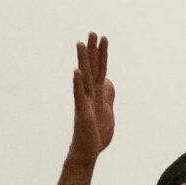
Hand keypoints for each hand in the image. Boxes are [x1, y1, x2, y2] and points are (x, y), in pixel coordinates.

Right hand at [68, 33, 113, 163]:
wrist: (87, 152)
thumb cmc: (95, 134)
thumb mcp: (107, 112)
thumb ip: (107, 96)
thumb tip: (108, 82)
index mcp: (97, 94)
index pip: (100, 70)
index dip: (102, 54)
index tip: (103, 38)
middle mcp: (89, 94)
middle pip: (91, 68)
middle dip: (93, 50)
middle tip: (92, 32)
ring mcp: (84, 102)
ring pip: (84, 77)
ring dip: (82, 60)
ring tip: (81, 44)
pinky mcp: (82, 112)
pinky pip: (79, 95)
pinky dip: (77, 83)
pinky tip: (76, 71)